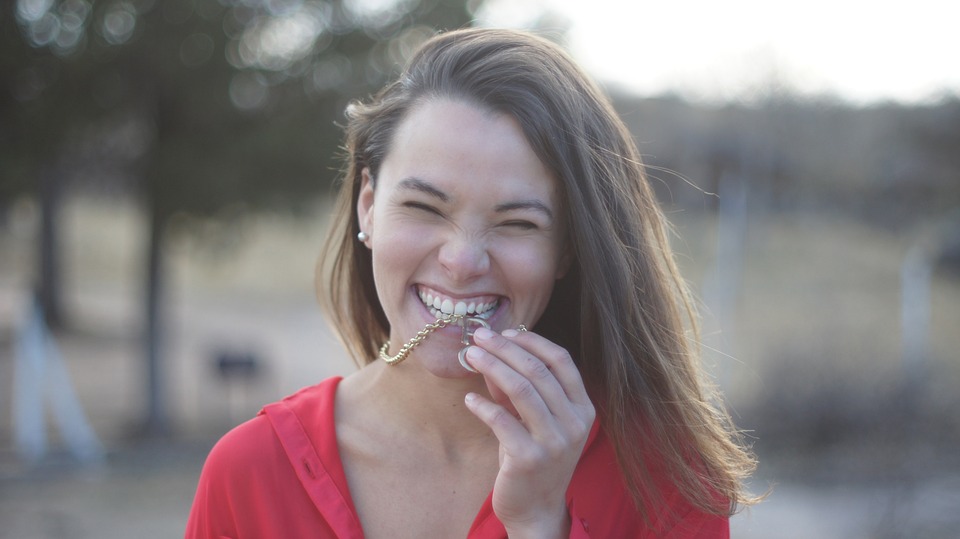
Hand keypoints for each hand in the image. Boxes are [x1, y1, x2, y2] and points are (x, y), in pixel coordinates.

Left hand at [463, 327, 594, 537]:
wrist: (536, 510)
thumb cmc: (534, 459)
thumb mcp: (532, 421)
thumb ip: (516, 390)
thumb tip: (491, 354)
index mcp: (583, 408)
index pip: (562, 360)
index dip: (532, 341)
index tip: (505, 331)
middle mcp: (574, 423)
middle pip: (538, 370)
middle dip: (505, 348)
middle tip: (480, 336)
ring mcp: (554, 442)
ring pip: (521, 389)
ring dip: (492, 366)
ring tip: (470, 355)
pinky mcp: (529, 459)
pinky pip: (503, 421)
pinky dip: (483, 406)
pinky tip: (469, 399)